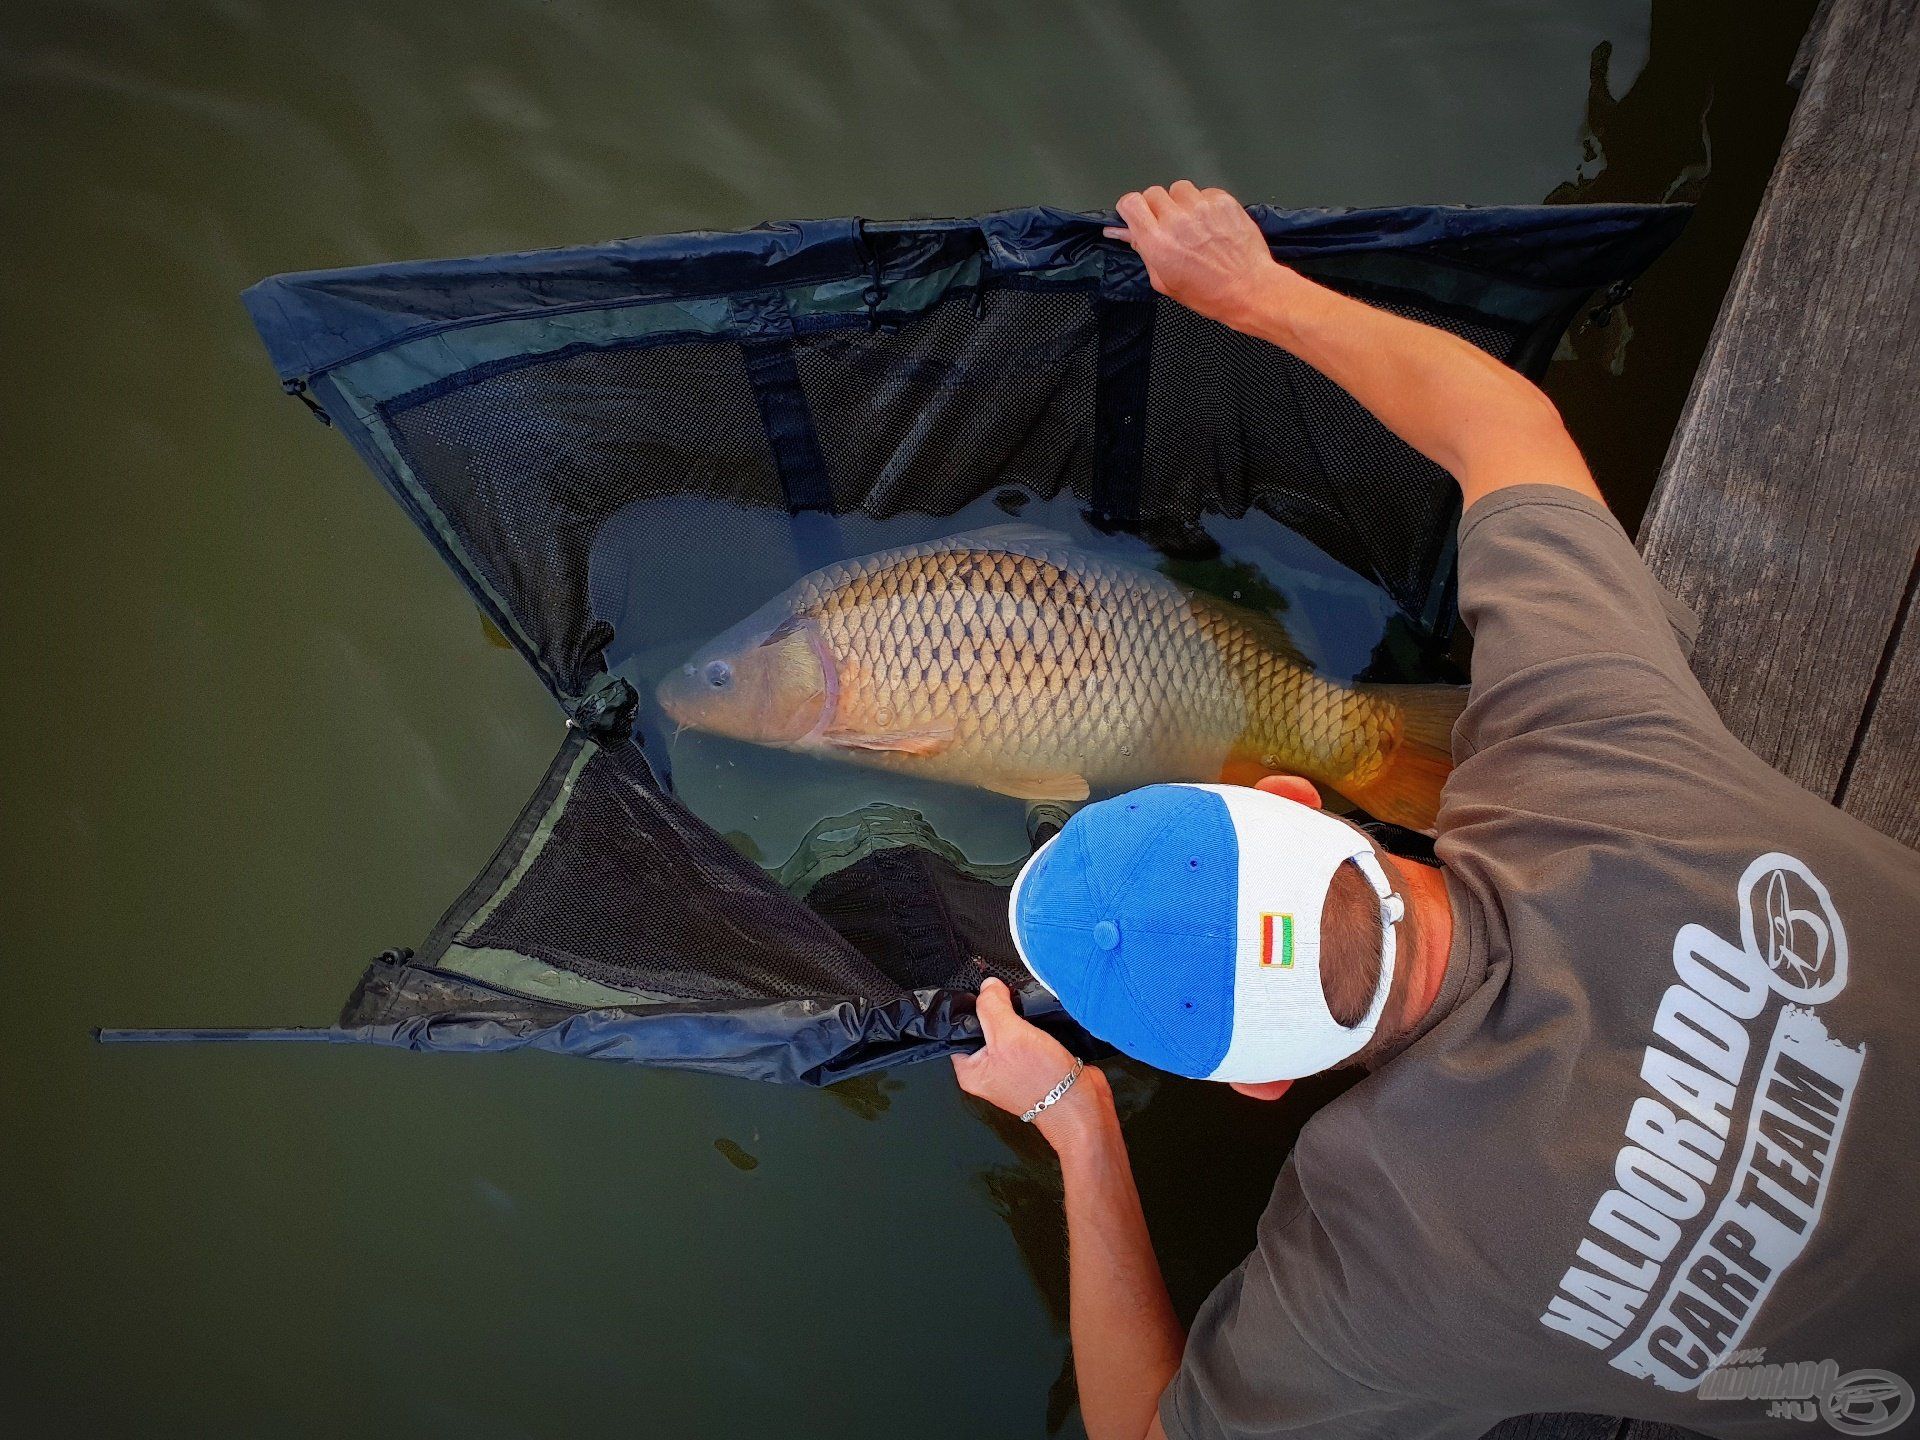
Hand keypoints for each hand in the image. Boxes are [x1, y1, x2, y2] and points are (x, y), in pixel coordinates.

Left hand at [952, 977, 1109, 1147]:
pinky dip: (1037, 1028)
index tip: (987, 997)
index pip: (959, 1030)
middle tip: (1012, 1009)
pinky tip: (1043, 1026)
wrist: (1080, 1105)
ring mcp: (1013, 1068)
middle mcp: (990, 1071)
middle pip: (986, 1027)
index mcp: (971, 1071)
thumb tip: (988, 987)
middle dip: (1000, 1012)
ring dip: (1021, 1020)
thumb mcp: (1008, 1035)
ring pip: (1011, 1030)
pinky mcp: (1035, 1064)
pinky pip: (1030, 1037)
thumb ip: (992, 1006)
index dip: (971, 1009)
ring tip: (1030, 1020)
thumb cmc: (1042, 1083)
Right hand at [1106, 180, 1286, 328]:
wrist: (1248, 288)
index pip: (1131, 203)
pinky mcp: (1222, 201)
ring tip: (1192, 223)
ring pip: (1179, 188)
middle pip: (1153, 193)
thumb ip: (1144, 251)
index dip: (1131, 207)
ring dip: (1181, 202)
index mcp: (1158, 243)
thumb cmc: (1209, 292)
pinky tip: (1211, 223)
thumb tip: (1127, 232)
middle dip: (1157, 207)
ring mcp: (1201, 208)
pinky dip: (1204, 203)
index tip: (1136, 214)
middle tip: (1169, 225)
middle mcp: (1177, 221)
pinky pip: (1204, 191)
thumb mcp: (1164, 281)